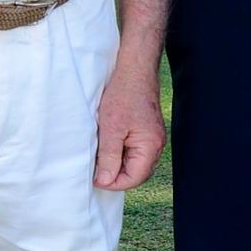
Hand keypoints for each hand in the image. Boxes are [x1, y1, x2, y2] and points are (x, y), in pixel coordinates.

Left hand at [94, 59, 165, 189]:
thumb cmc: (124, 94)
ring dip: (116, 162)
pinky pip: (134, 150)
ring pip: (134, 162)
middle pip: (136, 173)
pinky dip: (120, 151)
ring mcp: (152, 138)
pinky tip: (107, 143)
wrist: (134, 68)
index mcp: (150, 146)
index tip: (94, 176)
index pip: (133, 179)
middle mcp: (156, 145)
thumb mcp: (110, 128)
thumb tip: (105, 181)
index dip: (112, 182)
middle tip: (94, 166)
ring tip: (100, 153)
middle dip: (115, 173)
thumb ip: (108, 157)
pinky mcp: (146, 131)